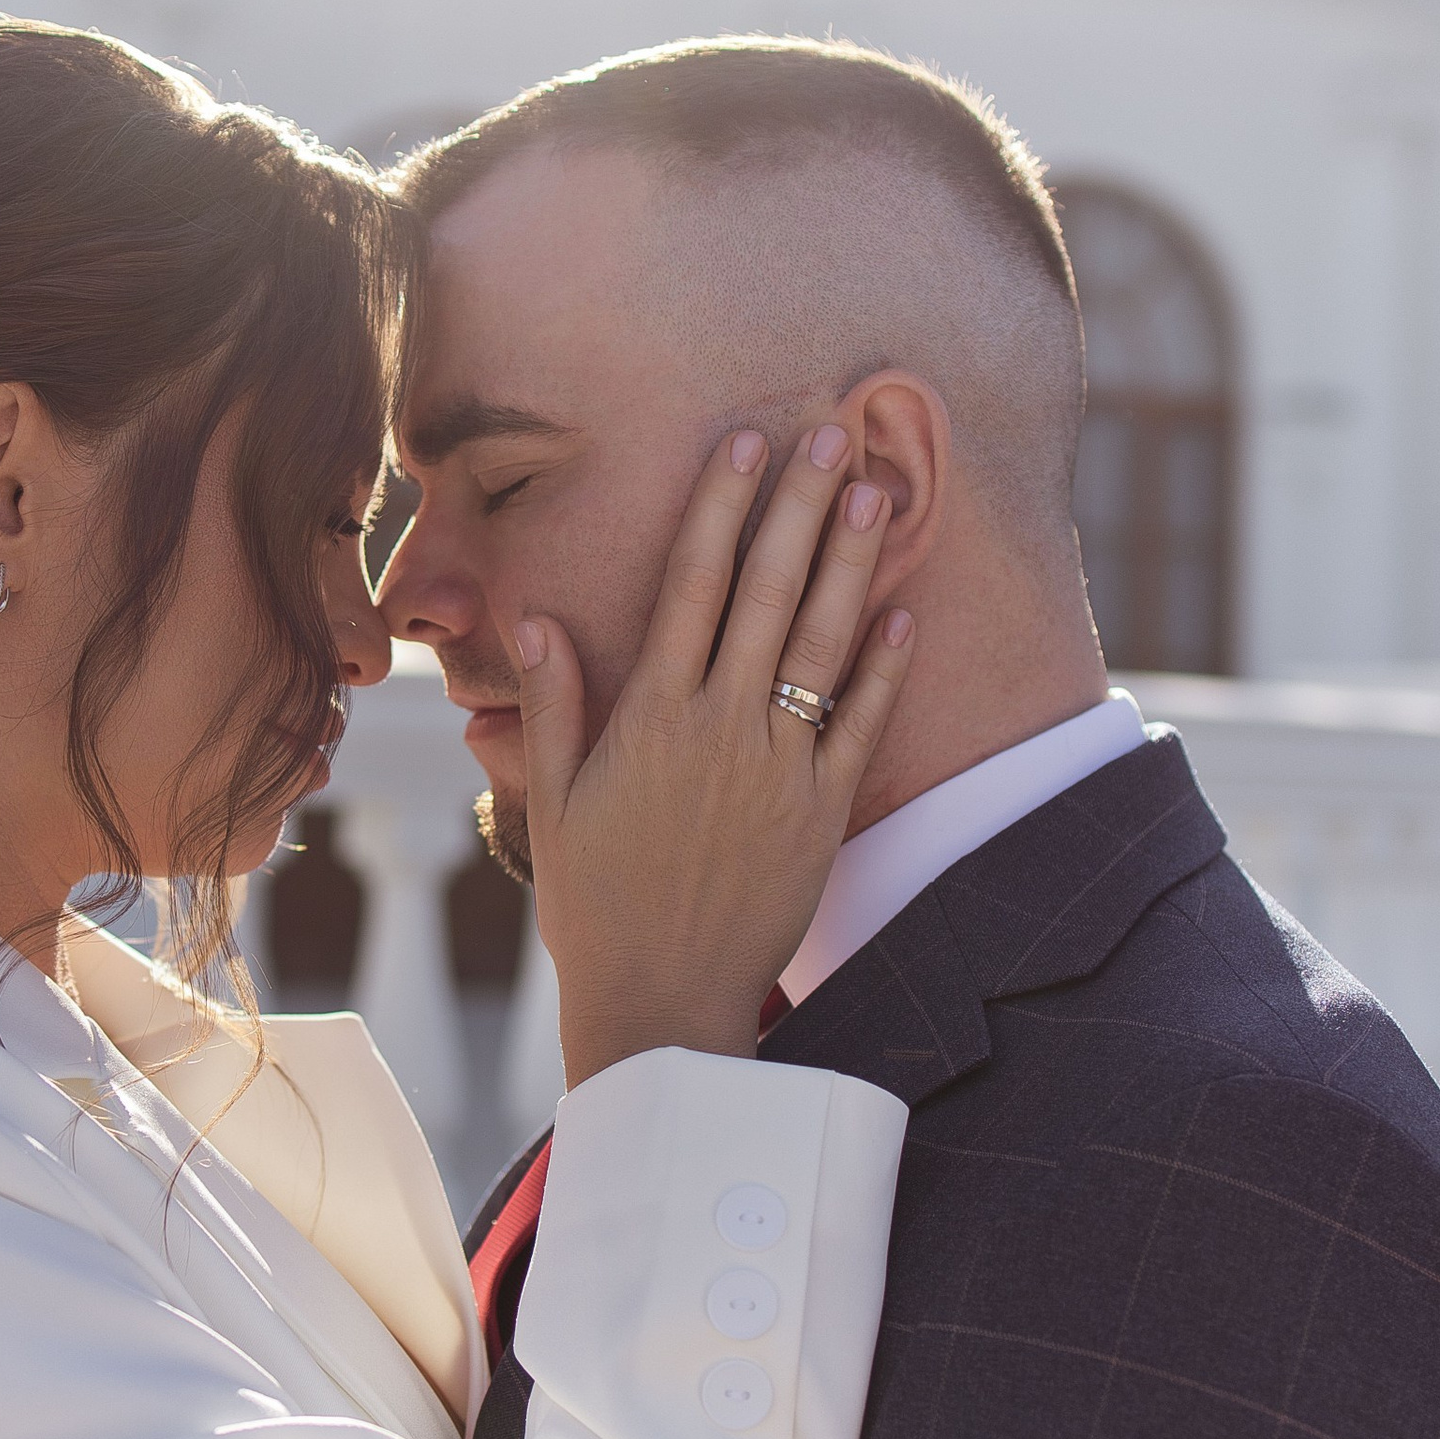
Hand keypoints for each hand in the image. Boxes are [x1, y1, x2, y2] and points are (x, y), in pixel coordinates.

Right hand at [516, 426, 913, 1090]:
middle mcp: (719, 728)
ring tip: (871, 491)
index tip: (739, 444)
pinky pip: (859, 726)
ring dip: (847, 563)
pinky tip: (902, 612)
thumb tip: (537, 616)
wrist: (662, 1005)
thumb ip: (552, 704)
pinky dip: (882, 668)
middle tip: (825, 433)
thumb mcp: (554, 803)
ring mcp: (778, 768)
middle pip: (764, 594)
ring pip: (819, 643)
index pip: (689, 587)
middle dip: (794, 507)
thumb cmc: (595, 907)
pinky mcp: (821, 813)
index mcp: (649, 717)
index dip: (716, 509)